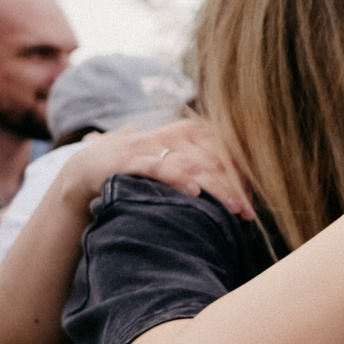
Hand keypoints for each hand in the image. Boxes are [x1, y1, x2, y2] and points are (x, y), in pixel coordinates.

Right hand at [64, 120, 252, 218]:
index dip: (242, 172)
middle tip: (249, 210)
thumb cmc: (138, 167)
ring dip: (215, 187)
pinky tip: (194, 192)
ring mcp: (148, 146)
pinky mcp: (128, 160)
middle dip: (234, 185)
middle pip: (212, 158)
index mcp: (185, 132)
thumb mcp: (172, 162)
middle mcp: (169, 135)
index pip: (222, 148)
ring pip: (192, 164)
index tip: (256, 197)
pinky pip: (158, 167)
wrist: (87, 169)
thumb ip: (201, 166)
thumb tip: (239, 182)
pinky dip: (177, 177)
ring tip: (234, 207)